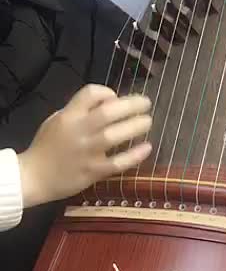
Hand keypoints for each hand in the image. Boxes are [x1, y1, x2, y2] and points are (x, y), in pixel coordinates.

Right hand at [18, 85, 152, 207]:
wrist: (32, 178)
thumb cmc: (47, 146)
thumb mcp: (58, 120)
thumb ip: (80, 110)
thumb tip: (111, 101)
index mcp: (69, 116)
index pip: (90, 93)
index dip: (107, 92)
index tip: (116, 98)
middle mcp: (78, 131)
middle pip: (107, 113)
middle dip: (131, 105)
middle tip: (146, 103)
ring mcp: (86, 152)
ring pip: (114, 136)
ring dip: (135, 126)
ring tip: (148, 121)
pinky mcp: (92, 171)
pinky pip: (117, 163)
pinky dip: (134, 155)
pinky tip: (147, 148)